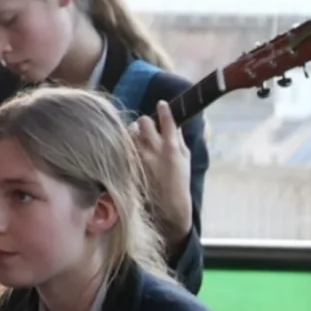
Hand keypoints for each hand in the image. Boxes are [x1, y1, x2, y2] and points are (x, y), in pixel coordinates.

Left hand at [131, 100, 193, 240]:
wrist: (168, 205)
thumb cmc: (180, 182)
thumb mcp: (185, 159)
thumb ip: (179, 140)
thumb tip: (175, 125)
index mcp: (171, 147)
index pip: (167, 120)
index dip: (164, 109)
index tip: (162, 105)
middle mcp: (154, 150)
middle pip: (144, 122)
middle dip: (145, 122)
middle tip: (147, 127)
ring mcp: (139, 158)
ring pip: (131, 133)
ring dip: (134, 132)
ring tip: (138, 138)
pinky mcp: (130, 166)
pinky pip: (125, 147)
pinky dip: (128, 146)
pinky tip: (132, 150)